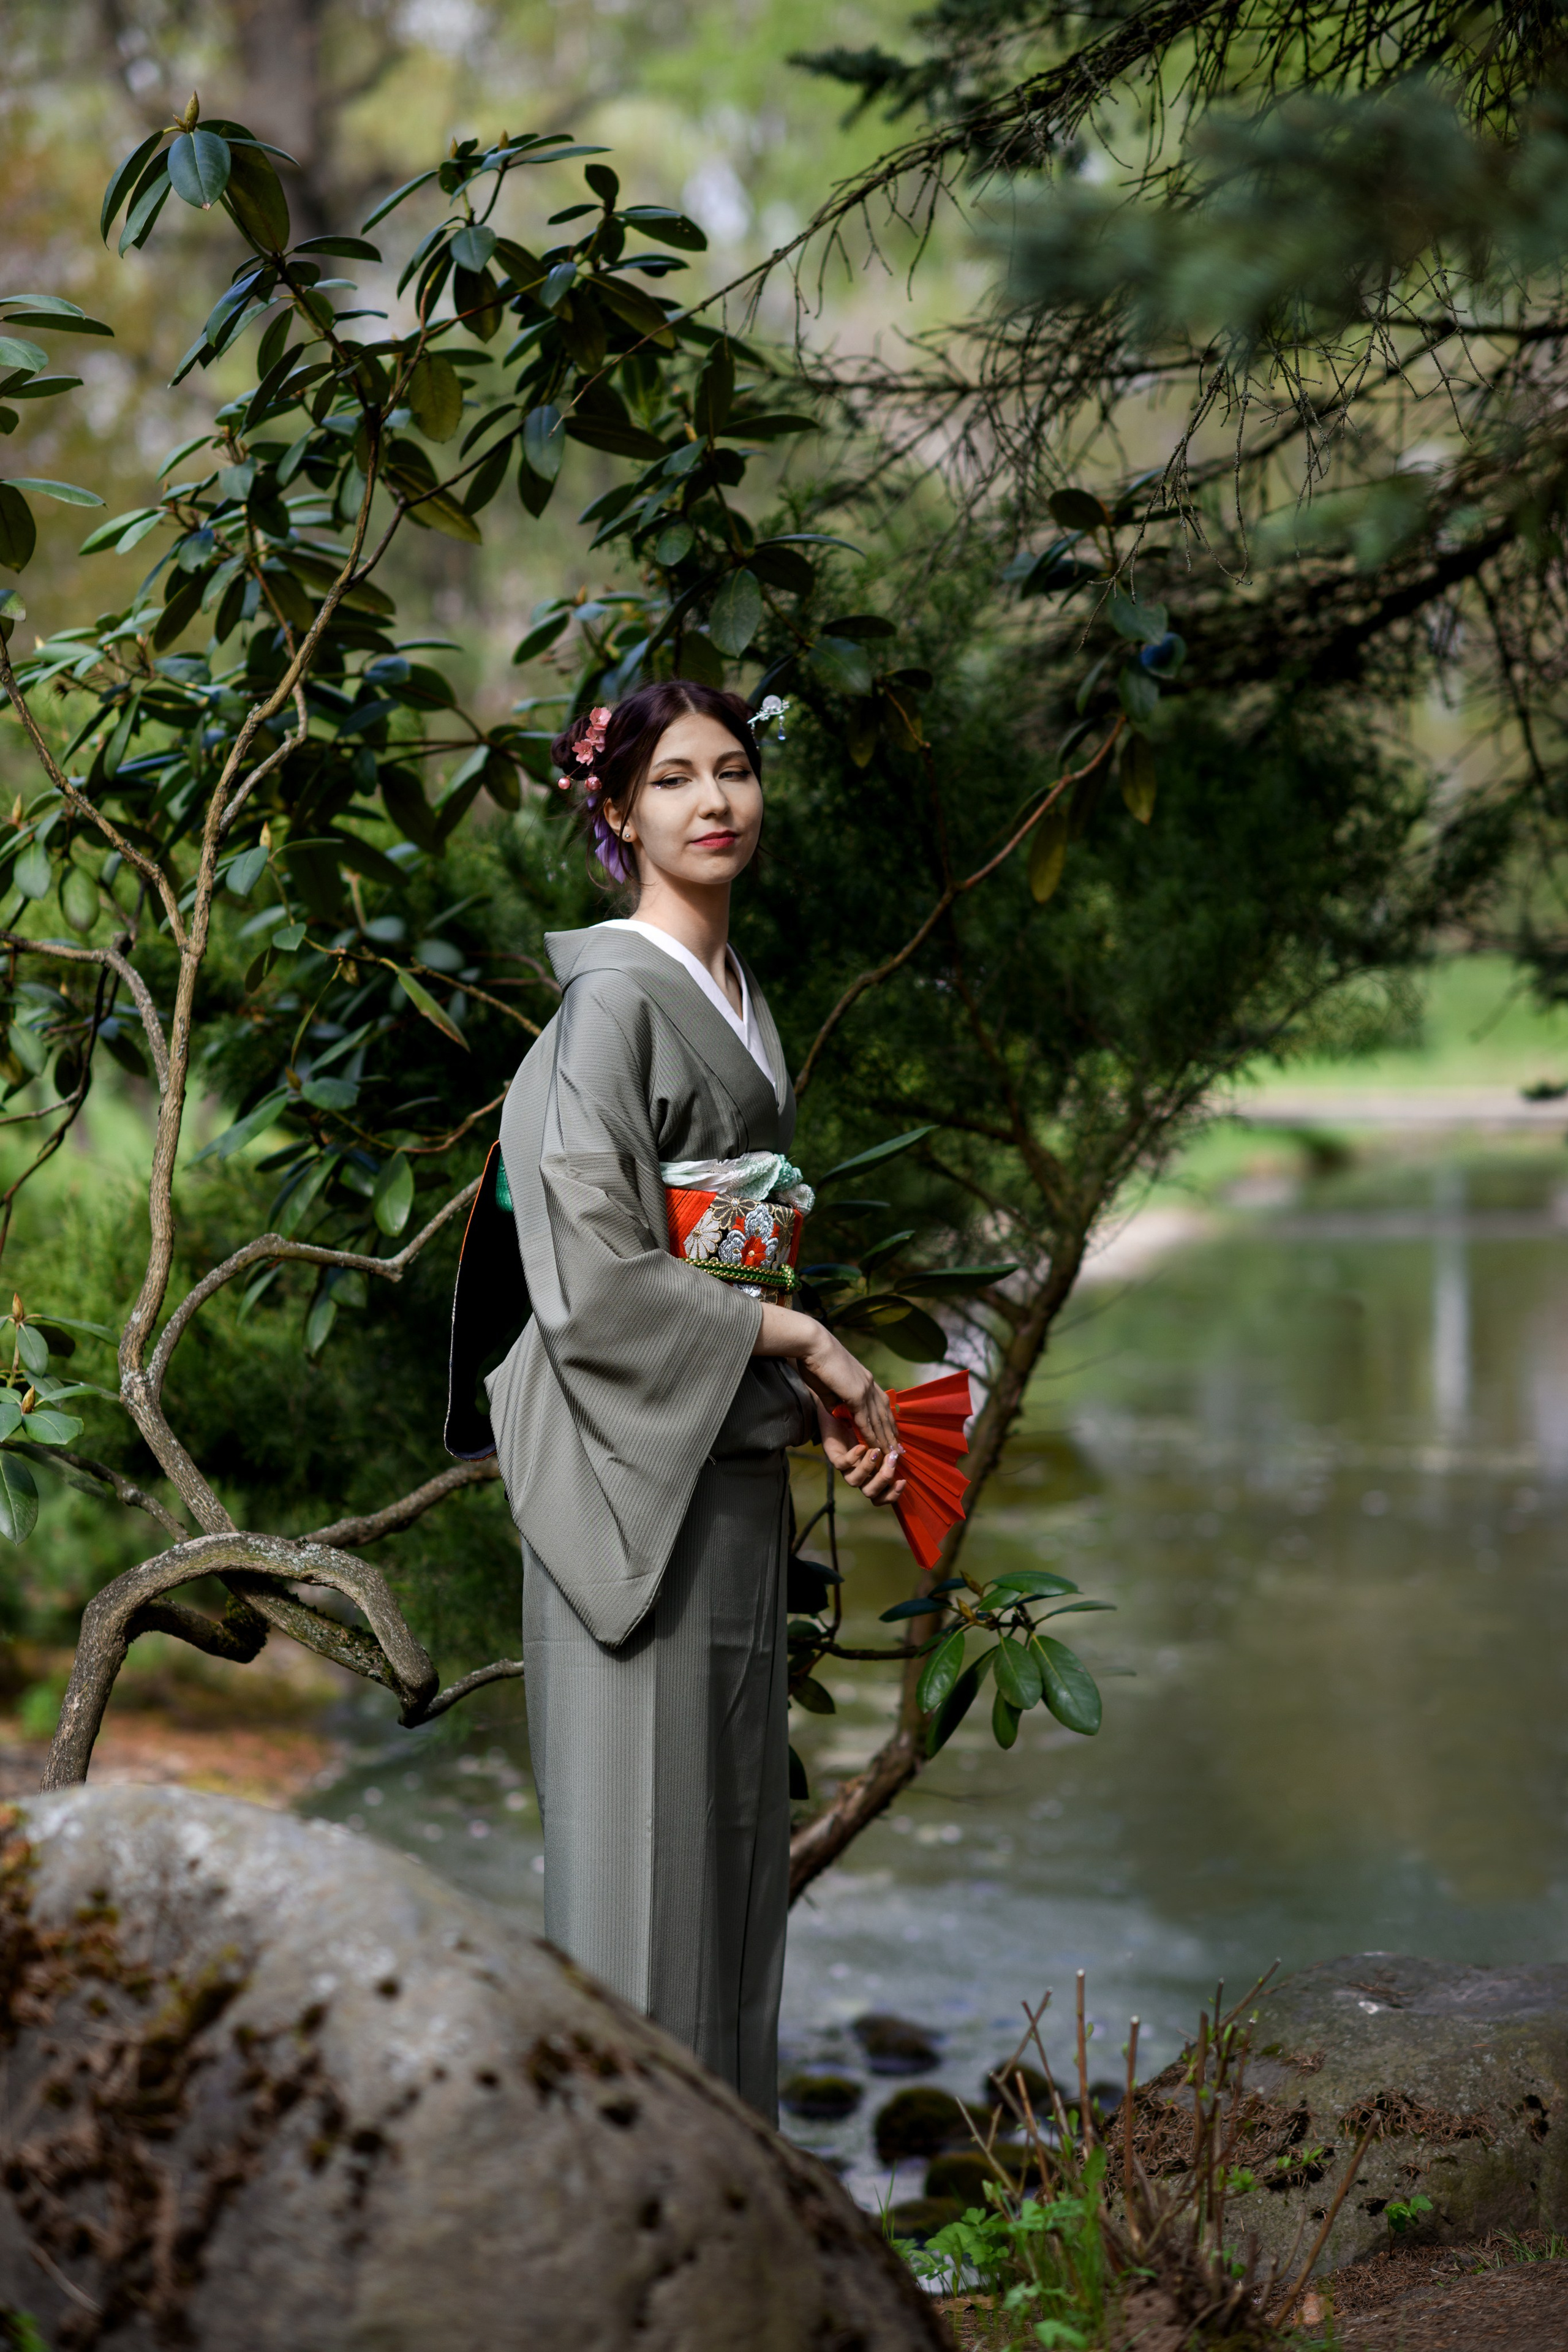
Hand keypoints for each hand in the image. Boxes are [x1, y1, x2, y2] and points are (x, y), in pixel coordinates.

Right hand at [751, 1304, 900, 1490]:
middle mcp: (870, 1384)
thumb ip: (836, 1399)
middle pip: (885, 1414)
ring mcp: (865, 1389)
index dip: (888, 1421)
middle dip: (892, 1434)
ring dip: (886, 1439)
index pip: (881, 1404)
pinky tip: (876, 1447)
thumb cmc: (815, 1361)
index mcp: (865, 1379)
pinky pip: (866, 1421)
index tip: (893, 1435)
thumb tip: (837, 1409)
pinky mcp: (856, 1394)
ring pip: (879, 1420)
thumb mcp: (829, 1384)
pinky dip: (872, 1436)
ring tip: (892, 1455)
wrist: (813, 1344)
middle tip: (900, 1451)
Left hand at [818, 1397, 906, 1506]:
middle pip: (870, 1493)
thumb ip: (888, 1445)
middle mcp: (858, 1473)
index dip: (893, 1494)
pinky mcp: (833, 1456)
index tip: (903, 1480)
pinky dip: (852, 1458)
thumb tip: (902, 1451)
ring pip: (854, 1482)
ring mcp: (845, 1466)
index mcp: (872, 1473)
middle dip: (883, 1479)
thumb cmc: (861, 1424)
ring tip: (875, 1450)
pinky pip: (841, 1465)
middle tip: (891, 1460)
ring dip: (868, 1467)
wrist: (838, 1409)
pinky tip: (861, 1447)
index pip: (882, 1495)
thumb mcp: (877, 1434)